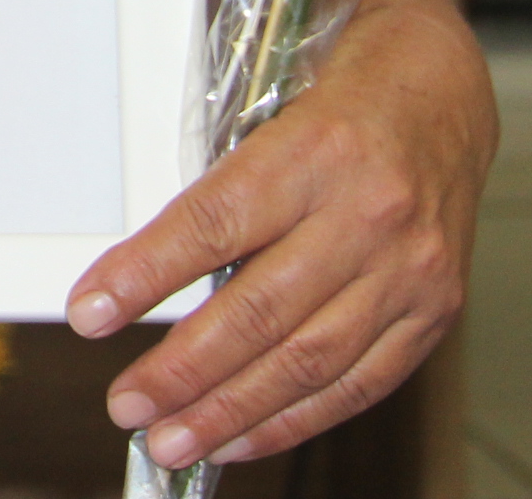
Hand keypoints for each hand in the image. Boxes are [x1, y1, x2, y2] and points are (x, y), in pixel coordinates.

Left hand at [66, 0, 493, 473]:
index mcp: (316, 148)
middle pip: (260, 310)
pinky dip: (295, 418)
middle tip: (127, 403)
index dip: (145, 275)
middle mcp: (369, 212)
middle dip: (184, 369)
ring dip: (232, 410)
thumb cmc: (338, 95)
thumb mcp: (266, 108)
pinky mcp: (437, 309)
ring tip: (173, 438)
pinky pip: (359, 381)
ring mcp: (410, 268)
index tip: (89, 312)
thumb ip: (217, 185)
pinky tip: (241, 436)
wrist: (442, 93)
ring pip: (309, 359)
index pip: (214, 223)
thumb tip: (133, 269)